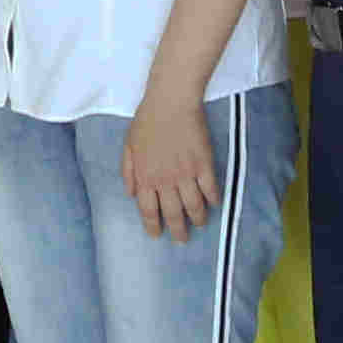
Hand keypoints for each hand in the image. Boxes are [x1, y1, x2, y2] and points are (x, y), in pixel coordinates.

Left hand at [122, 93, 217, 237]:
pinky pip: (211, 189)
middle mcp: (165, 180)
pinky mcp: (204, 165)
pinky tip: (214, 204)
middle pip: (173, 214)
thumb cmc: (147, 120)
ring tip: (200, 224)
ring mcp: (186, 174)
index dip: (153, 226)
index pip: (149, 210)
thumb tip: (130, 194)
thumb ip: (128, 172)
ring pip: (194, 206)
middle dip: (178, 231)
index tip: (156, 235)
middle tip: (182, 240)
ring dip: (198, 219)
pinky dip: (213, 199)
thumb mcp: (128, 146)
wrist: (171, 102)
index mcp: (145, 177)